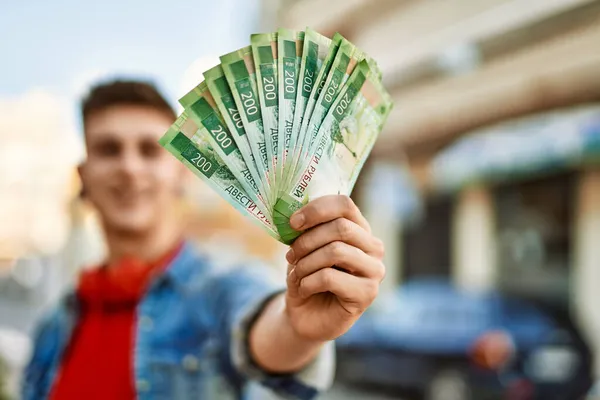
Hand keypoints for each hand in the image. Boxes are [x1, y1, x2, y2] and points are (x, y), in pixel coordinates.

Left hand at [284, 195, 384, 341]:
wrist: (306, 315)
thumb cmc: (307, 275)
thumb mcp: (303, 247)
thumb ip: (305, 229)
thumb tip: (294, 216)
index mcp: (359, 228)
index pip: (344, 205)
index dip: (316, 210)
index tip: (292, 223)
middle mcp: (373, 247)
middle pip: (340, 227)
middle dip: (307, 240)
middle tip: (290, 255)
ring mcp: (374, 271)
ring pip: (335, 251)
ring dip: (306, 263)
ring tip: (297, 273)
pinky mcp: (367, 294)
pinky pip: (329, 277)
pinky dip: (307, 282)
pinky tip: (304, 290)